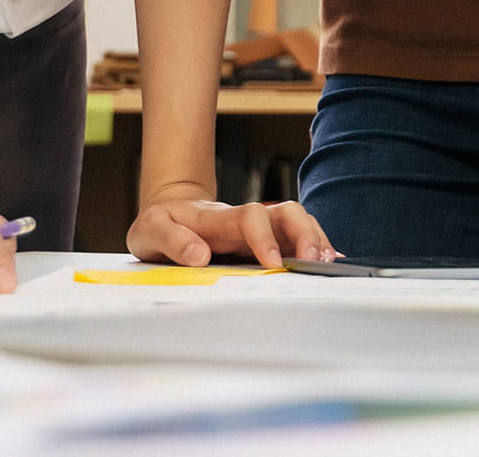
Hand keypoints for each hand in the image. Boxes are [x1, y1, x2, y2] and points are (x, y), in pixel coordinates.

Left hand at [127, 187, 334, 268]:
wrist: (167, 215)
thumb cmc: (160, 223)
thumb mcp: (150, 230)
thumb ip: (172, 240)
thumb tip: (199, 255)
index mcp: (219, 218)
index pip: (251, 217)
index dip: (265, 237)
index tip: (272, 263)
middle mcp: (246, 220)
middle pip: (288, 212)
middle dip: (305, 234)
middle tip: (313, 263)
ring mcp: (259, 230)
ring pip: (298, 222)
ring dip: (316, 240)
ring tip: (326, 265)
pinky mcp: (264, 241)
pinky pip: (296, 239)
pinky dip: (315, 248)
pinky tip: (328, 263)